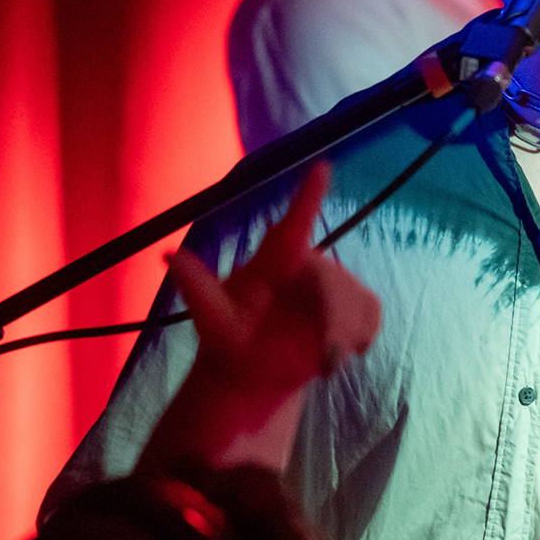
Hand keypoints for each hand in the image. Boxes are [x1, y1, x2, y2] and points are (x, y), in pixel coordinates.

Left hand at [138, 164, 379, 476]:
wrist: (253, 372)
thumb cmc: (228, 339)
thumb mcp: (211, 317)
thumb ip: (197, 286)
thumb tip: (169, 255)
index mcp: (275, 259)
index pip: (295, 223)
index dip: (308, 194)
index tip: (323, 166)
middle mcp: (307, 265)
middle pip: (334, 280)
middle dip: (336, 315)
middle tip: (327, 352)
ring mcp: (333, 285)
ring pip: (355, 299)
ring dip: (347, 332)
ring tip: (327, 359)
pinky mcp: (352, 306)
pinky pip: (370, 313)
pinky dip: (361, 336)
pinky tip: (340, 353)